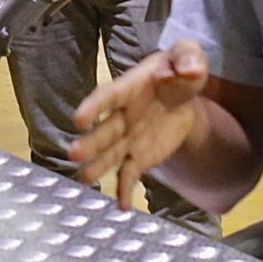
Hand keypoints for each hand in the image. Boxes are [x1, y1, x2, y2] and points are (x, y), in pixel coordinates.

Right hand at [69, 39, 209, 210]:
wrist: (185, 95)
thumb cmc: (180, 68)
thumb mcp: (188, 55)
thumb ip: (188, 58)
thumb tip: (189, 69)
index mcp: (131, 87)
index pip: (110, 96)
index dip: (94, 106)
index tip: (78, 119)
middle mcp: (124, 115)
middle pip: (106, 130)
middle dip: (91, 142)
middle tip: (74, 154)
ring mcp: (130, 137)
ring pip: (111, 154)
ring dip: (98, 166)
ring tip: (85, 180)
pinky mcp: (139, 156)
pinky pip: (130, 174)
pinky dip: (125, 190)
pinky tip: (121, 207)